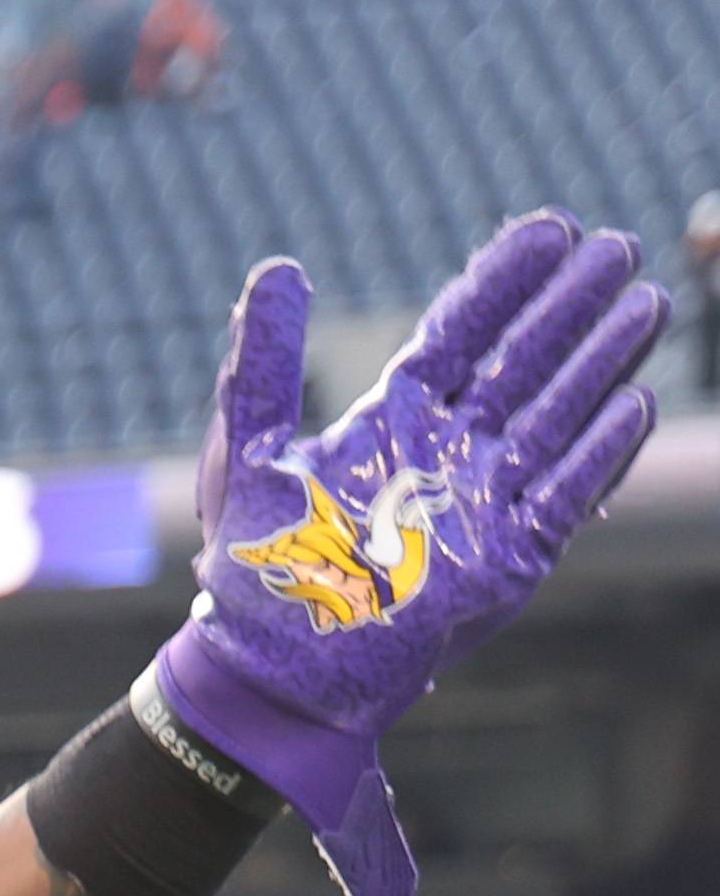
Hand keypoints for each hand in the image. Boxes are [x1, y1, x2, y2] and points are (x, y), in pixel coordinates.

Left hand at [153, 211, 663, 895]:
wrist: (274, 668)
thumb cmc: (254, 563)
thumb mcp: (249, 448)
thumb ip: (264, 360)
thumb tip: (276, 267)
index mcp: (390, 420)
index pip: (460, 332)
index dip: (503, 280)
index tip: (549, 226)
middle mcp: (447, 451)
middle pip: (523, 361)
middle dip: (568, 304)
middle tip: (617, 244)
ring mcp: (485, 501)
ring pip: (558, 414)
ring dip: (601, 359)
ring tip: (646, 300)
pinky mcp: (511, 559)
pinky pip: (568, 493)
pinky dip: (602, 451)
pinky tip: (638, 401)